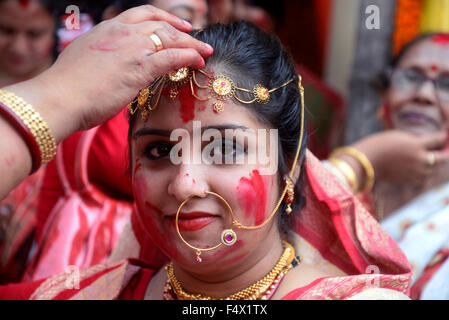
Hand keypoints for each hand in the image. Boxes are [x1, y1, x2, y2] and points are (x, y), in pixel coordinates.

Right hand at [4, 5, 212, 141]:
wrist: (58, 98)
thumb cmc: (68, 88)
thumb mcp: (86, 62)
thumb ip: (105, 59)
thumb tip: (115, 69)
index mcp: (106, 29)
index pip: (141, 16)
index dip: (163, 19)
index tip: (177, 27)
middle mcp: (121, 32)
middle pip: (160, 24)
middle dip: (183, 31)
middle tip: (197, 39)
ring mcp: (131, 47)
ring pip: (170, 38)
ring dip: (192, 44)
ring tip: (205, 52)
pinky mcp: (139, 66)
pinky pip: (172, 57)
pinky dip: (189, 56)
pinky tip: (199, 61)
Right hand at [352, 130, 448, 185]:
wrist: (366, 161)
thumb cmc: (379, 144)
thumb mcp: (399, 135)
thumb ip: (415, 139)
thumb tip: (425, 143)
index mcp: (417, 145)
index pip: (439, 139)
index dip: (443, 136)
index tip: (443, 135)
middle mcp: (420, 159)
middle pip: (443, 158)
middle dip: (445, 154)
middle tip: (444, 151)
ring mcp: (415, 172)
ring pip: (434, 170)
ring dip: (434, 165)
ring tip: (432, 161)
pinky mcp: (408, 180)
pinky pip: (422, 178)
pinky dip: (423, 174)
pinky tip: (419, 170)